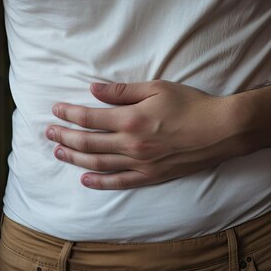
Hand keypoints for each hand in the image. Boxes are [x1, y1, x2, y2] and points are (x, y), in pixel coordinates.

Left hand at [45, 80, 245, 189]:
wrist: (221, 130)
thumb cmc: (191, 104)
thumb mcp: (157, 88)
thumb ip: (122, 91)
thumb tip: (93, 89)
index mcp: (131, 119)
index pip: (89, 118)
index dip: (69, 113)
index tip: (56, 109)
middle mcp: (131, 144)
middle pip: (87, 143)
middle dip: (64, 137)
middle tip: (49, 133)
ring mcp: (140, 163)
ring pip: (98, 163)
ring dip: (74, 159)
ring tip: (58, 153)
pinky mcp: (151, 176)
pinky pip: (119, 182)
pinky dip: (99, 182)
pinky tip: (85, 179)